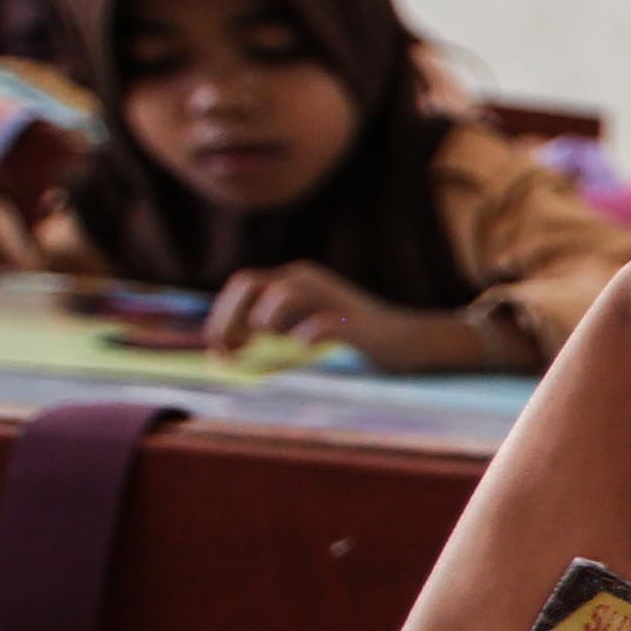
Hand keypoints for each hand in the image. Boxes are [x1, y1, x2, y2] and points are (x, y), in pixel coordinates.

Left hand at [206, 263, 498, 371]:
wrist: (412, 341)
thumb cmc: (354, 336)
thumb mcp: (305, 321)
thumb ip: (271, 323)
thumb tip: (221, 345)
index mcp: (296, 278)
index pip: (243, 282)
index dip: (221, 313)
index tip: (218, 349)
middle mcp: (310, 280)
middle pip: (251, 282)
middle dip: (229, 317)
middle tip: (229, 352)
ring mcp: (335, 299)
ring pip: (283, 294)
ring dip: (265, 319)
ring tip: (268, 341)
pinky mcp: (357, 323)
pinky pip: (324, 324)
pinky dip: (307, 334)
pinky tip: (303, 346)